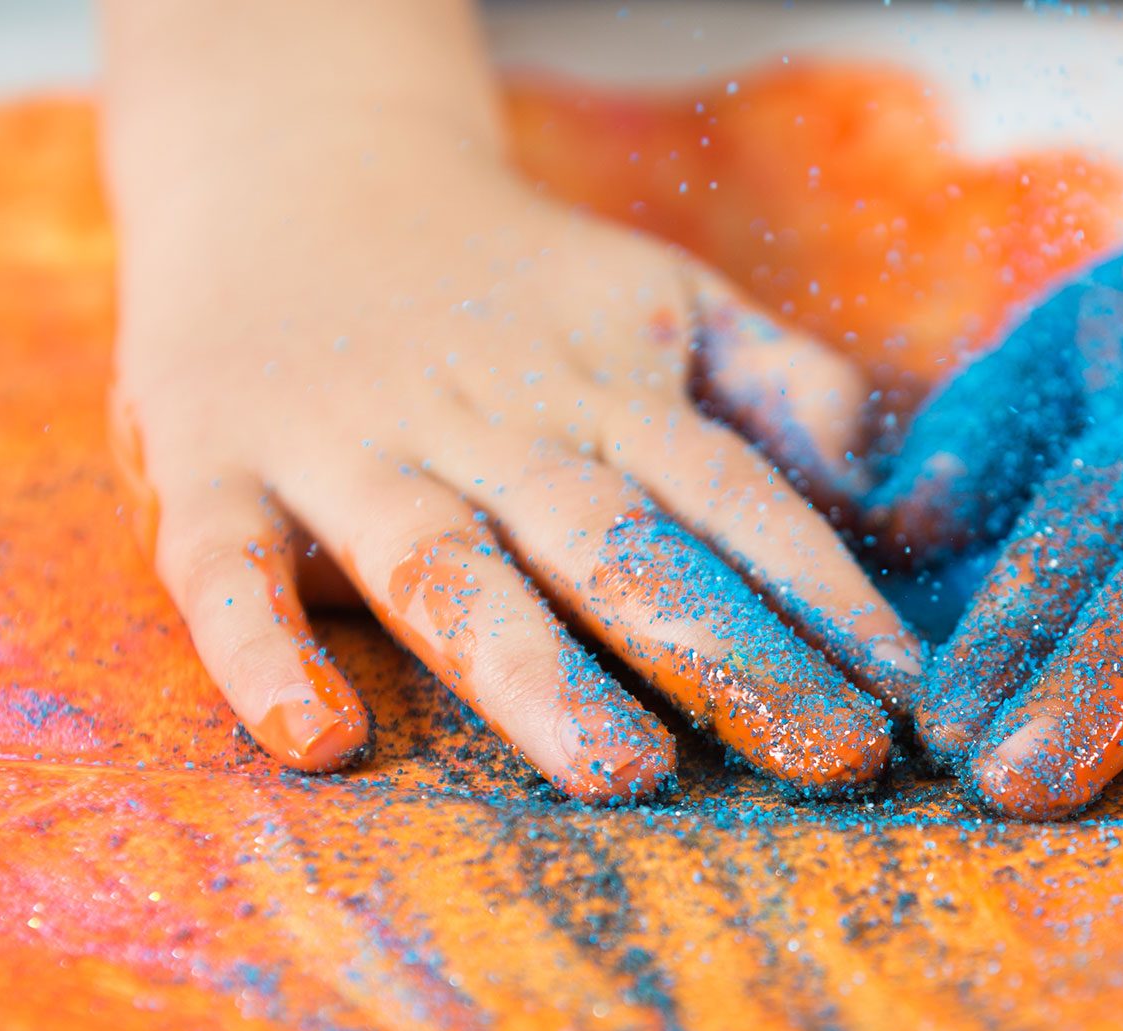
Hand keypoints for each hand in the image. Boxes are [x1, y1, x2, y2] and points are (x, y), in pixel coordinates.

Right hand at [110, 125, 922, 800]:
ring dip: (533, 668)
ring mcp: (347, 451)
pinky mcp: (212, 472)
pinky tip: (321, 739)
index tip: (910, 693)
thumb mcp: (661, 298)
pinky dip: (263, 652)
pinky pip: (226, 571)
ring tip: (619, 771)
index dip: (825, 590)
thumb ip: (779, 385)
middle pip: (617, 544)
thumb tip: (882, 491)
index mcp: (606, 395)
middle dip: (725, 648)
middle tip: (826, 754)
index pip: (735, 497)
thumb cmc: (509, 280)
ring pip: (447, 566)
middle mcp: (490, 427)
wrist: (288, 167)